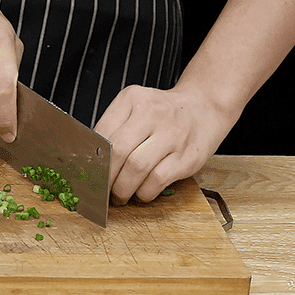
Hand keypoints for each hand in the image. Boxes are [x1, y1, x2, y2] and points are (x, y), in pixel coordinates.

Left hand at [93, 84, 231, 204]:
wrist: (205, 108)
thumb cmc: (162, 114)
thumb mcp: (135, 108)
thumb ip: (113, 128)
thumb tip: (90, 162)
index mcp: (132, 98)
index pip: (102, 133)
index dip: (92, 159)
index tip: (89, 174)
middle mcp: (153, 113)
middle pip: (117, 151)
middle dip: (105, 178)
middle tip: (102, 190)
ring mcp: (173, 135)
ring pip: (136, 168)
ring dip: (123, 189)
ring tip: (120, 195)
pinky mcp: (188, 156)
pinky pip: (157, 180)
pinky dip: (144, 192)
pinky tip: (142, 192)